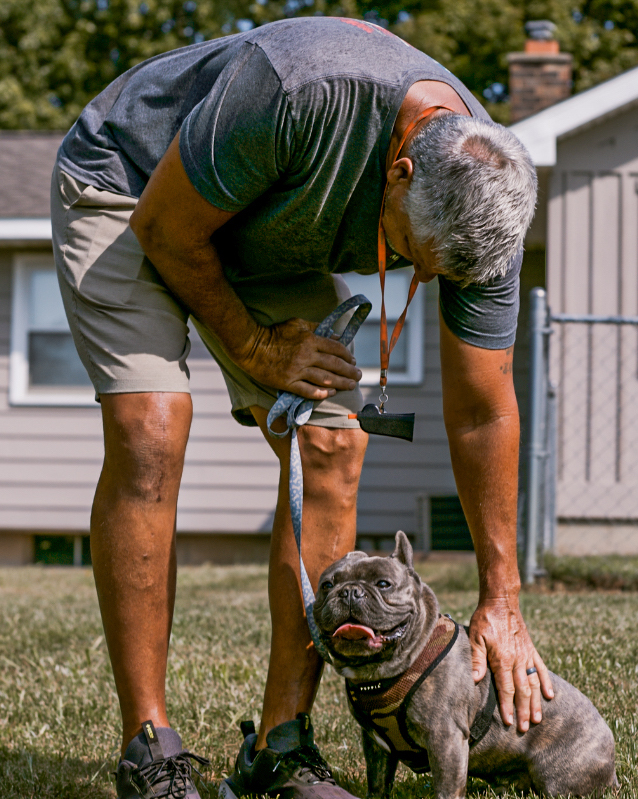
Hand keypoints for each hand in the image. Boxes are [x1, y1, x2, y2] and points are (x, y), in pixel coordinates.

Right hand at [238, 317, 361, 399]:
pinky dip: (321, 393)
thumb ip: (318, 329)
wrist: (251, 346)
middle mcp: (306, 356)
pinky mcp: (287, 383)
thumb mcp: (297, 324)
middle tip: (358, 376)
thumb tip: (336, 335)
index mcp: (310, 340)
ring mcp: (297, 371)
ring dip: (340, 383)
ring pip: (325, 379)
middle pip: (334, 365)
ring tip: (350, 386)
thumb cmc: (274, 333)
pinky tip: (330, 394)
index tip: (353, 361)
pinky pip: (308, 391)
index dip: (347, 356)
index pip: (335, 348)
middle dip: (349, 372)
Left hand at [468, 598, 553, 732]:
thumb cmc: (485, 619)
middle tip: (525, 728)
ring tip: (537, 719)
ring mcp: (526, 655)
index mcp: (502, 658)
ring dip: (535, 702)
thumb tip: (474, 679)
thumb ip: (476, 658)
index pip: (506, 688)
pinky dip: (546, 682)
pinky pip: (541, 668)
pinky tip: (550, 695)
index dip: (507, 706)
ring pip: (533, 683)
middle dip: (523, 710)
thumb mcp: (475, 637)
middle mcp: (517, 659)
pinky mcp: (531, 649)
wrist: (501, 601)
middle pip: (522, 690)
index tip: (508, 722)